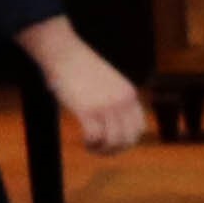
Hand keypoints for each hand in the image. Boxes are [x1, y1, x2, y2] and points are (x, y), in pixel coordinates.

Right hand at [28, 22, 147, 153]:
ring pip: (113, 141)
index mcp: (130, 95)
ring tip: (91, 147)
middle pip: (129, 139)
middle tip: (101, 150)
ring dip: (102, 150)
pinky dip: (91, 144)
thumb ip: (113, 99)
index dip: (127, 141)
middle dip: (115, 150)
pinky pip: (95, 137)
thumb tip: (109, 121)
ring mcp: (106, 106)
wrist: (64, 52)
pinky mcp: (88, 109)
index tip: (113, 143)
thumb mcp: (107, 83)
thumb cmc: (79, 67)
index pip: (139, 128)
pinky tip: (85, 142)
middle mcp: (122, 101)